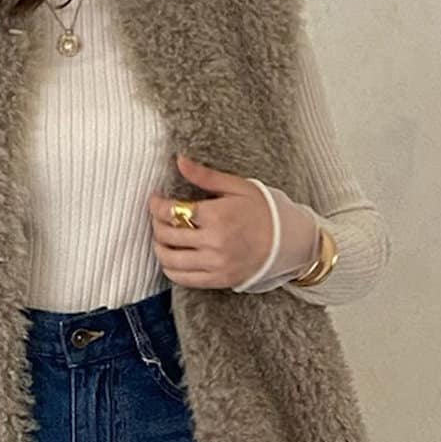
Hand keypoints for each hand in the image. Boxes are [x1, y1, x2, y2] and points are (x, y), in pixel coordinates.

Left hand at [147, 153, 316, 290]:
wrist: (285, 242)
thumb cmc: (263, 211)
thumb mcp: (237, 186)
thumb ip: (205, 176)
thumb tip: (180, 161)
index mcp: (217, 216)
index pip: (173, 212)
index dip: (157, 206)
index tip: (155, 200)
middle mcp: (213, 243)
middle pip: (168, 236)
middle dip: (157, 224)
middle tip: (158, 217)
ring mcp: (214, 264)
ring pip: (171, 260)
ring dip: (159, 248)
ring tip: (162, 237)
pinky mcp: (217, 280)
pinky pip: (182, 279)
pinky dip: (170, 268)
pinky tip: (171, 257)